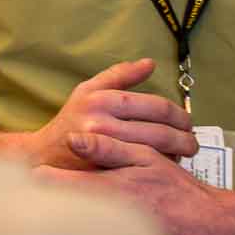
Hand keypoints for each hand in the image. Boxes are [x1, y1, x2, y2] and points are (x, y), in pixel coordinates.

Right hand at [25, 58, 198, 170]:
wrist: (41, 156)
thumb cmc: (69, 122)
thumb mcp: (87, 91)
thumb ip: (119, 76)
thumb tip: (149, 63)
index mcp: (102, 99)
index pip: (154, 106)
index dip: (178, 115)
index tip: (187, 122)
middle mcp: (101, 123)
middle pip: (159, 132)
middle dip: (184, 138)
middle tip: (192, 142)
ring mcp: (102, 150)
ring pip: (154, 153)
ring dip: (176, 155)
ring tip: (183, 154)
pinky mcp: (103, 171)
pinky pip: (141, 170)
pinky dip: (158, 168)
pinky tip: (164, 166)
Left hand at [35, 133, 234, 234]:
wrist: (218, 232)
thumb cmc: (178, 191)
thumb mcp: (148, 160)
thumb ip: (109, 148)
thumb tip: (73, 138)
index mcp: (113, 191)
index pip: (58, 186)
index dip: (40, 181)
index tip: (30, 176)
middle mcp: (112, 221)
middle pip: (59, 216)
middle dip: (46, 207)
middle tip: (34, 200)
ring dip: (60, 232)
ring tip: (50, 225)